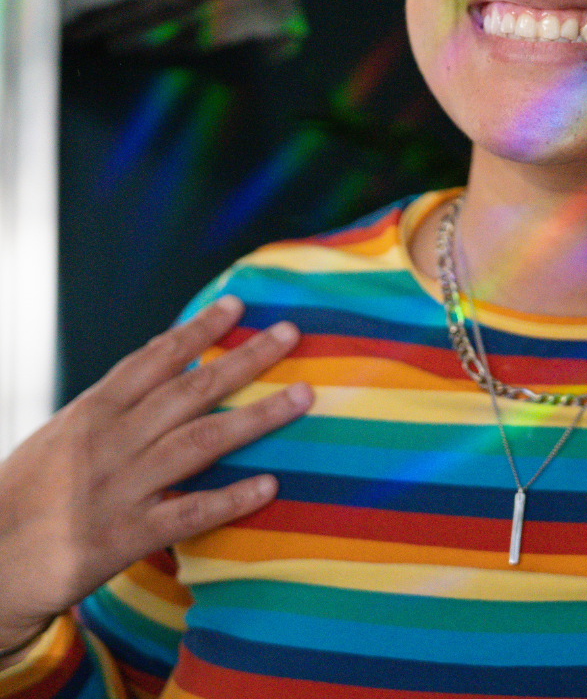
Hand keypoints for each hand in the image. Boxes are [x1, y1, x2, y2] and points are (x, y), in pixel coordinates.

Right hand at [0, 296, 312, 655]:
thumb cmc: (27, 494)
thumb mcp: (62, 434)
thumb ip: (114, 402)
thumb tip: (162, 356)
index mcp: (93, 412)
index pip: (154, 359)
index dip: (198, 330)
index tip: (238, 306)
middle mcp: (111, 442)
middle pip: (190, 390)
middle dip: (245, 359)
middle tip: (290, 334)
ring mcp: (120, 488)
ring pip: (201, 442)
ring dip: (257, 417)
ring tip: (302, 396)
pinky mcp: (123, 538)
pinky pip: (188, 514)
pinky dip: (230, 499)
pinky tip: (270, 486)